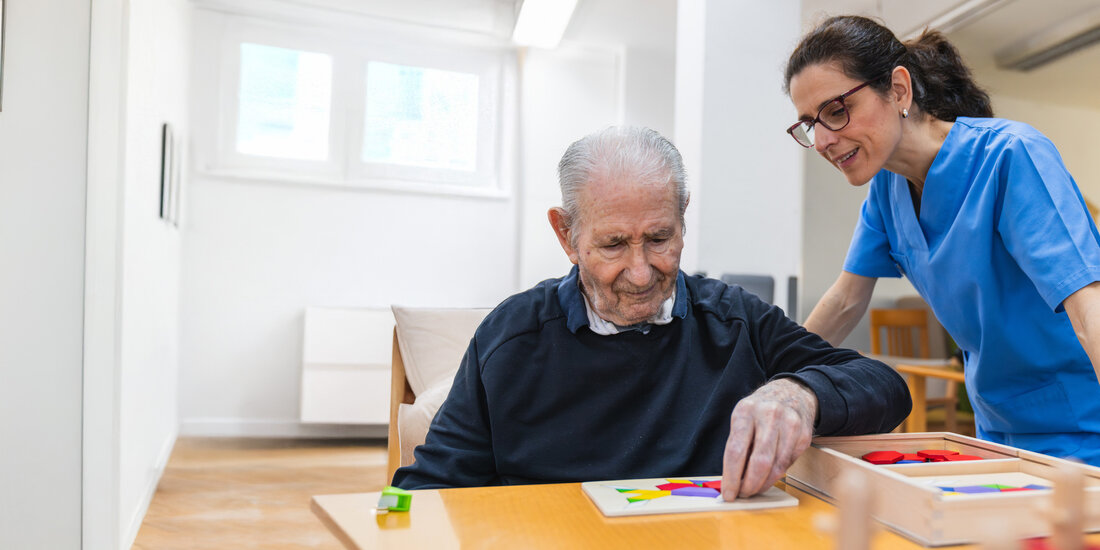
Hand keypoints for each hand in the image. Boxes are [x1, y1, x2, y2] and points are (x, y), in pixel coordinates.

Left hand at [721, 378, 816, 499]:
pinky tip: (769, 476)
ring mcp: (789, 425)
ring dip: (763, 484)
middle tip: (743, 494)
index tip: (728, 493)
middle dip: (749, 485)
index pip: (736, 451)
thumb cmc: (760, 410)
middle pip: (759, 462)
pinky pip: (788, 463)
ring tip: (754, 488)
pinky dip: (777, 475)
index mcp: (746, 411)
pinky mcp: (804, 435)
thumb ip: (737, 445)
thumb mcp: (742, 417)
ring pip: (776, 466)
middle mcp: (768, 415)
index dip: (731, 477)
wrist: (792, 392)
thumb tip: (731, 479)